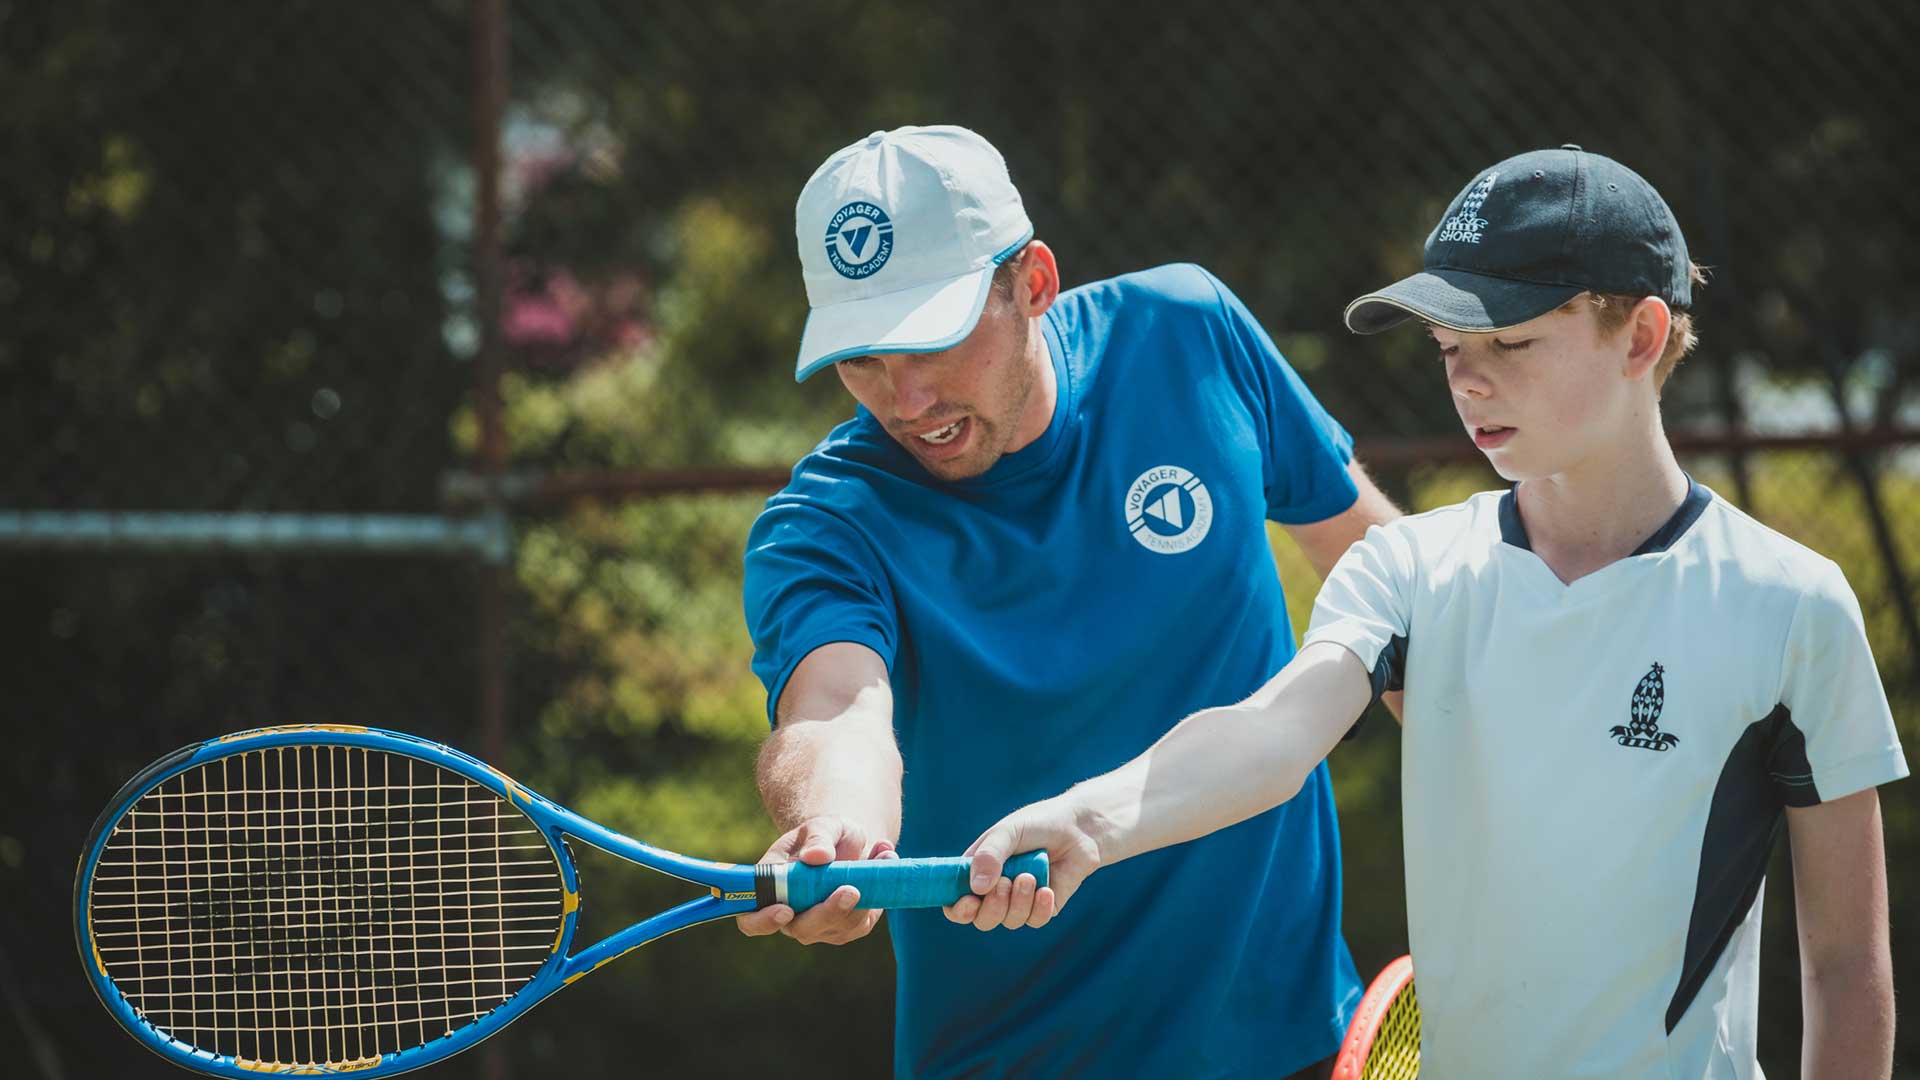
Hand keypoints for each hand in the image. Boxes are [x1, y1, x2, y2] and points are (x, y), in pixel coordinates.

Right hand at [735, 816, 896, 944]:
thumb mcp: (821, 825)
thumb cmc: (824, 834)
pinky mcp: (846, 928)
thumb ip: (818, 837)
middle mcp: (790, 912)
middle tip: (851, 889)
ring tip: (881, 851)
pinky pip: (861, 922)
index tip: (786, 909)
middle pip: (803, 929)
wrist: (847, 842)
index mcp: (770, 887)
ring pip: (838, 927)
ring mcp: (819, 924)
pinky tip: (884, 858)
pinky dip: (878, 895)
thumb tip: (816, 856)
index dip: (764, 921)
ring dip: (864, 897)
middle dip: (828, 911)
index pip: (752, 919)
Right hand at [943, 797, 1100, 930]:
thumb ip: (989, 855)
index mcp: (978, 870)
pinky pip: (1035, 920)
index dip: (957, 909)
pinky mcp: (1044, 907)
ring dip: (1018, 901)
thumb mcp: (1008, 832)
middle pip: (982, 919)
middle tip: (1005, 883)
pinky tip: (1047, 889)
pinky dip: (1040, 907)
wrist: (1079, 828)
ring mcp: (1020, 900)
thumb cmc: (1038, 824)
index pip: (955, 900)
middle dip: (992, 907)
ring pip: (1010, 921)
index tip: (968, 902)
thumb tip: (977, 888)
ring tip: (1030, 876)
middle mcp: (996, 889)